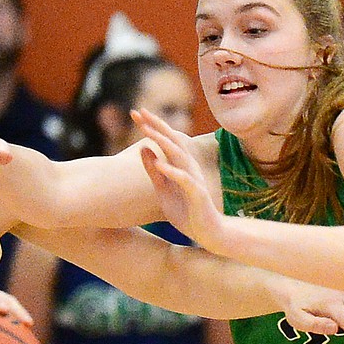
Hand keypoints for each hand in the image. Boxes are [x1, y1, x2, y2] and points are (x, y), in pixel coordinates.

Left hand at [132, 108, 225, 249]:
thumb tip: (143, 148)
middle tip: (139, 111)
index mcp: (180, 164)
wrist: (207, 233)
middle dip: (156, 125)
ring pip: (179, 155)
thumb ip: (153, 170)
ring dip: (163, 142)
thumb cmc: (185, 211)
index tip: (135, 112)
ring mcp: (194, 179)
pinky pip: (184, 180)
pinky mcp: (198, 194)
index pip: (165, 140)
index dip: (152, 125)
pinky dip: (172, 171)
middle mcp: (189, 167)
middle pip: (173, 140)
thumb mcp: (163, 189)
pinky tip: (159, 164)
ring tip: (146, 131)